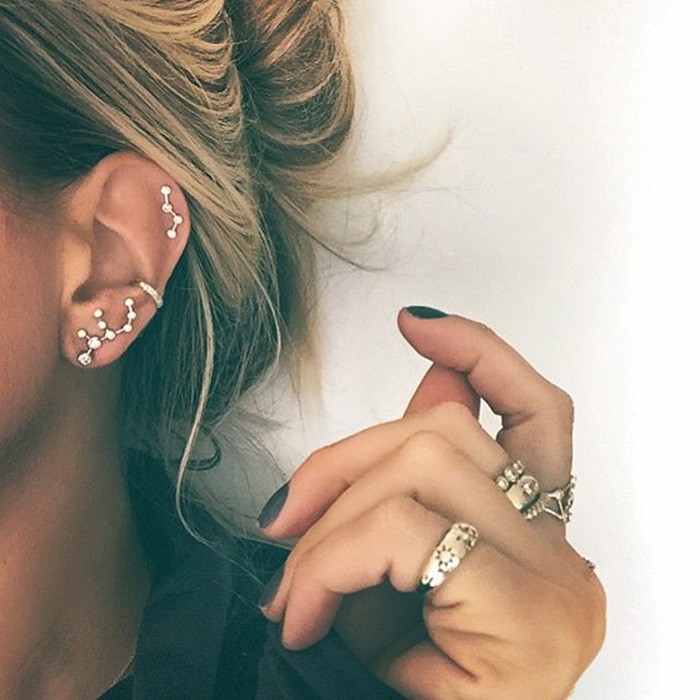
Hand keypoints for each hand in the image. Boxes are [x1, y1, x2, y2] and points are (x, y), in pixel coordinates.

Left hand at [257, 309, 605, 699]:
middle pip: (446, 434)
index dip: (483, 355)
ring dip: (330, 521)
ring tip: (293, 589)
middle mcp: (561, 550)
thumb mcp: (391, 572)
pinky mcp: (532, 614)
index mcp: (538, 536)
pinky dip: (334, 562)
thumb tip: (427, 389)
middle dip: (340, 464)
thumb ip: (410, 481)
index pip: (537, 411)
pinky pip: (409, 532)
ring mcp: (555, 580)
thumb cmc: (395, 690)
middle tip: (281, 522)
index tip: (420, 326)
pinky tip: (304, 613)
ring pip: (425, 466)